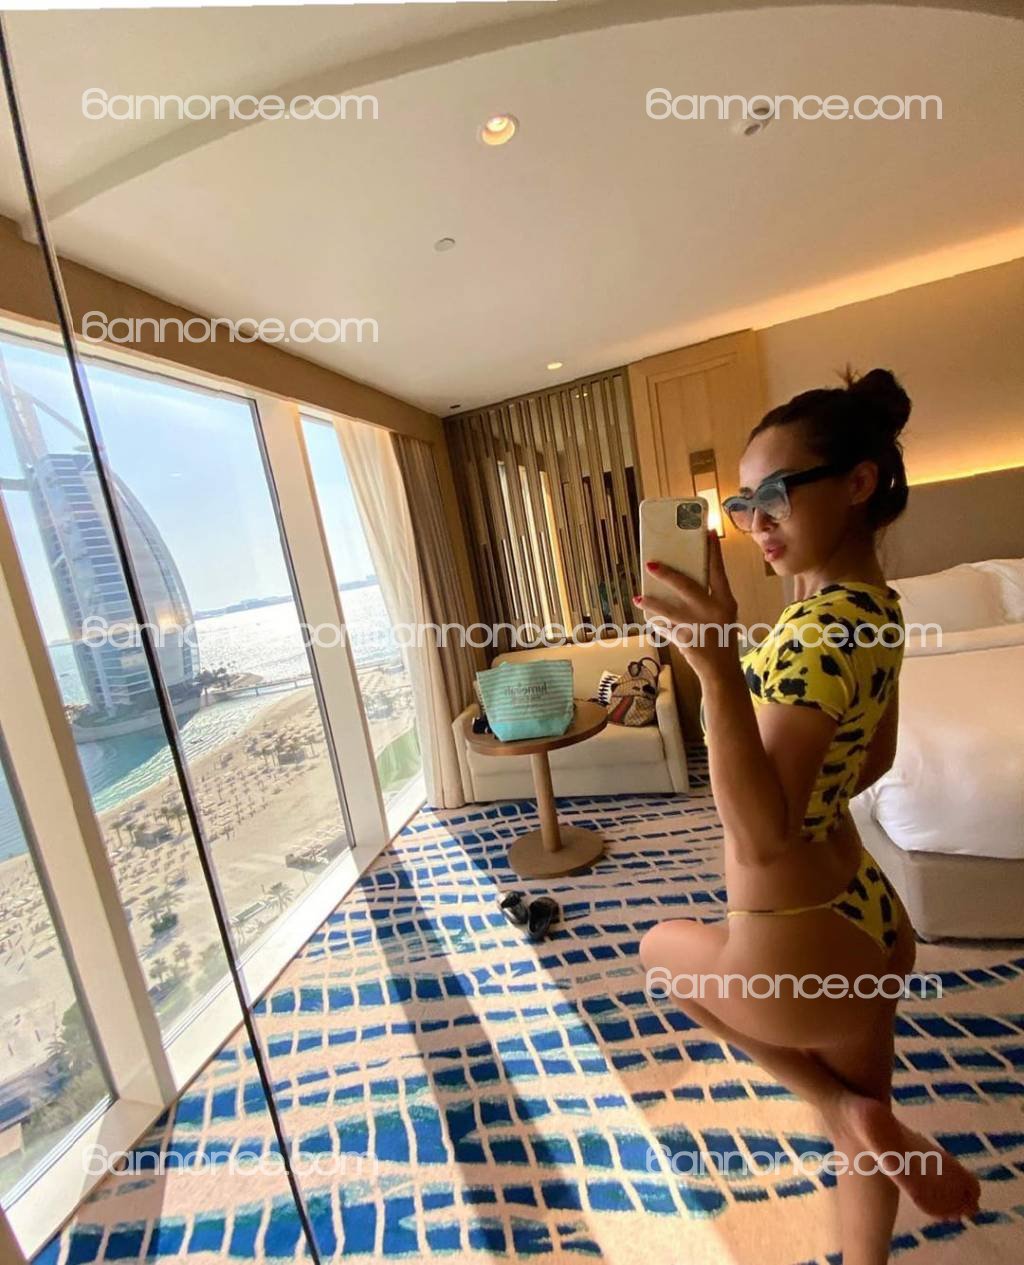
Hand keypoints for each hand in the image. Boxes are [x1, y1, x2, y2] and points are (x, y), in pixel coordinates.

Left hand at [632, 532, 738, 674]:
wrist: (722, 670)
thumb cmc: (721, 638)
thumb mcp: (724, 615)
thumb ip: (711, 598)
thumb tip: (684, 580)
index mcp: (726, 602)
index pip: (718, 572)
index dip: (713, 552)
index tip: (707, 533)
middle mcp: (712, 611)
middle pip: (686, 586)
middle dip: (667, 574)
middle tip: (651, 565)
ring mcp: (696, 625)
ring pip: (667, 609)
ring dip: (651, 603)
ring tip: (639, 598)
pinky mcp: (684, 639)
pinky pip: (664, 627)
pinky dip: (656, 622)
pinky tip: (647, 618)